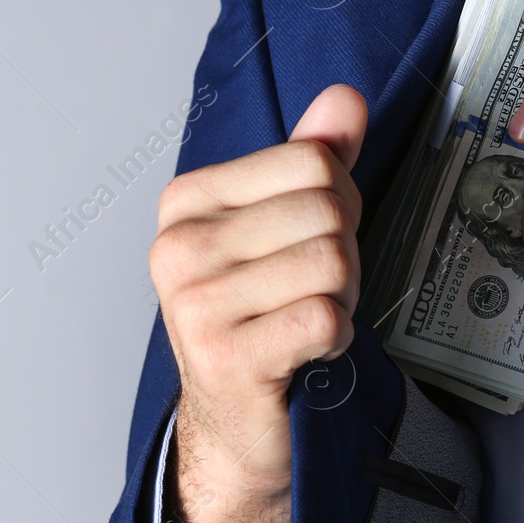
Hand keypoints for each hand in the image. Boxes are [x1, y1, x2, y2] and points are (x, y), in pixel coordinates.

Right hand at [150, 84, 366, 522]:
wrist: (237, 423)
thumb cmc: (263, 316)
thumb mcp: (285, 226)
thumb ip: (314, 157)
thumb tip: (344, 99)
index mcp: (187, 202)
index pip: (313, 161)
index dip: (338, 202)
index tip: (307, 243)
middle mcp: (178, 248)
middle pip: (327, 210)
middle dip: (344, 252)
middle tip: (311, 290)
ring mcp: (196, 304)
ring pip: (331, 262)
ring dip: (341, 296)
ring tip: (305, 318)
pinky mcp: (227, 357)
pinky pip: (327, 316)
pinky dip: (335, 336)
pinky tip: (306, 350)